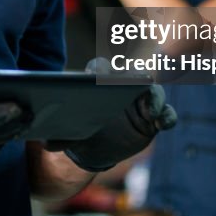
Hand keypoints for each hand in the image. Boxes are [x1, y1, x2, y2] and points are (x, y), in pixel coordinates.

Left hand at [52, 58, 176, 171]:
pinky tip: (163, 125)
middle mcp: (122, 88)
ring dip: (156, 99)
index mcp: (99, 84)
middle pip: (133, 75)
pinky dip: (167, 117)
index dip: (100, 70)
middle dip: (137, 78)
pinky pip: (166, 114)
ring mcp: (140, 102)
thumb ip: (60, 136)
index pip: (100, 69)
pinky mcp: (153, 118)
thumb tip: (47, 144)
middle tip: (140, 83)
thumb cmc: (81, 131)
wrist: (96, 147)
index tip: (100, 76)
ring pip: (154, 92)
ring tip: (153, 112)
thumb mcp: (69, 133)